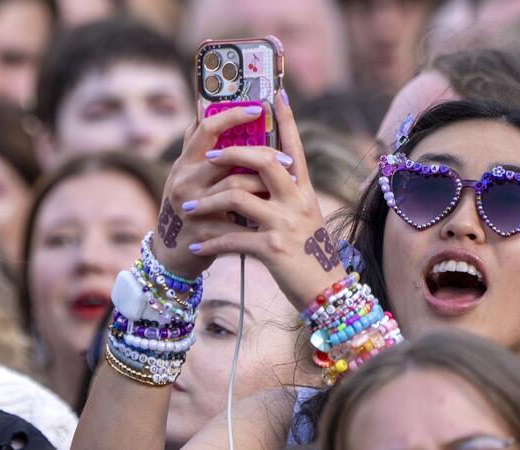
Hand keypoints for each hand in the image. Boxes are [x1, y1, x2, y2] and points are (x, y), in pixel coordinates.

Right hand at [151, 104, 275, 278]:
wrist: (172, 256)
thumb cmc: (191, 207)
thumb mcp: (190, 177)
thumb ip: (204, 150)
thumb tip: (213, 109)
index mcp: (185, 162)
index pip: (207, 128)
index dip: (232, 115)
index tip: (258, 108)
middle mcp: (185, 181)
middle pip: (228, 159)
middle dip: (262, 158)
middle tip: (288, 160)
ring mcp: (191, 207)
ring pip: (236, 190)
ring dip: (264, 189)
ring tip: (285, 188)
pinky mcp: (202, 232)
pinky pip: (237, 223)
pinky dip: (257, 220)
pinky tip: (274, 218)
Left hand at [182, 92, 346, 309]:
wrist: (327, 292)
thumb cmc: (313, 256)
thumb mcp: (307, 220)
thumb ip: (288, 198)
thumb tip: (264, 180)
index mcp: (304, 193)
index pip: (295, 148)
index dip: (286, 119)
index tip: (275, 93)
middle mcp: (297, 202)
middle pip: (264, 160)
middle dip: (232, 154)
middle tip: (208, 158)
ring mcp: (285, 224)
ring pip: (238, 197)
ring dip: (208, 202)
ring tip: (191, 209)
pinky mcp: (272, 249)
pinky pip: (232, 238)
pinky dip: (210, 242)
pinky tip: (197, 245)